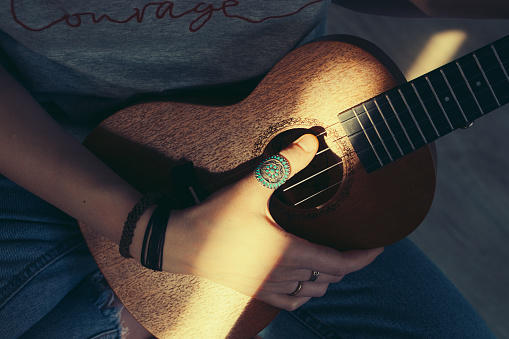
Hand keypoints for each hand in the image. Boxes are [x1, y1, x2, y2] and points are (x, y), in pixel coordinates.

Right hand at [161, 134, 383, 310]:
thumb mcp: (250, 189)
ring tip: (333, 262)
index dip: (365, 257)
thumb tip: (311, 142)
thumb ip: (283, 165)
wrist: (178, 245)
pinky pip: (290, 302)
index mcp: (289, 253)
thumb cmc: (214, 220)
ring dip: (327, 279)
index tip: (379, 247)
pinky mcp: (253, 290)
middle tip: (355, 247)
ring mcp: (267, 287)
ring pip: (312, 293)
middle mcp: (283, 275)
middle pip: (329, 278)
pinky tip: (301, 281)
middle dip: (348, 265)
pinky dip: (305, 293)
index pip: (341, 264)